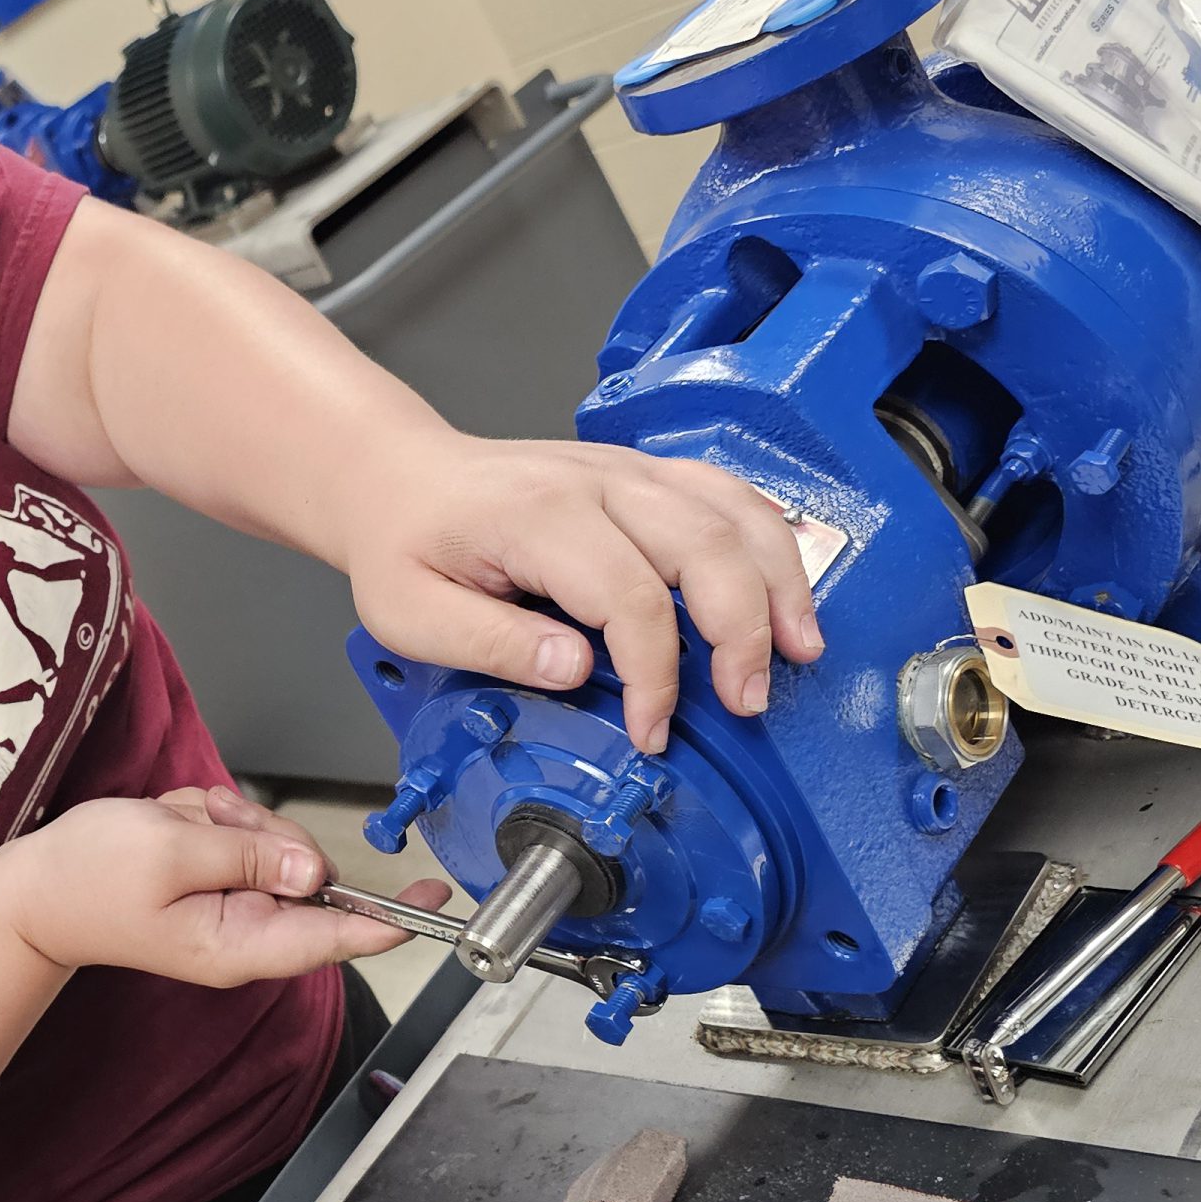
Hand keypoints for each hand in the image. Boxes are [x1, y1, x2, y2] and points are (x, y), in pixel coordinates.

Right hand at [0, 788, 449, 985]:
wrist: (31, 893)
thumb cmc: (88, 880)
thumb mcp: (172, 853)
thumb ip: (252, 856)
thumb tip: (316, 869)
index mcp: (243, 942)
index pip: (339, 934)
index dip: (392, 915)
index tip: (435, 897)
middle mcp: (248, 931)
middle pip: (308, 870)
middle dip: (263, 831)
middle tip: (206, 830)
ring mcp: (232, 906)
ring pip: (274, 842)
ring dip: (227, 822)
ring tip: (175, 831)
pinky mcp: (218, 881)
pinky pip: (241, 833)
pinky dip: (207, 820)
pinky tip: (172, 830)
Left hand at [343, 437, 823, 752]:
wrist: (400, 477)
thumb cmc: (407, 542)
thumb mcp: (412, 612)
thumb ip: (493, 642)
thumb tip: (575, 668)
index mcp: (539, 517)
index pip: (631, 599)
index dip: (656, 677)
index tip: (652, 731)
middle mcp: (597, 482)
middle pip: (705, 547)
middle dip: (743, 632)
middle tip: (748, 701)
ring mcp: (628, 470)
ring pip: (733, 512)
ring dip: (778, 582)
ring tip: (800, 649)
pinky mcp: (645, 473)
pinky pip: (729, 492)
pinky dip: (770, 538)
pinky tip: (786, 588)